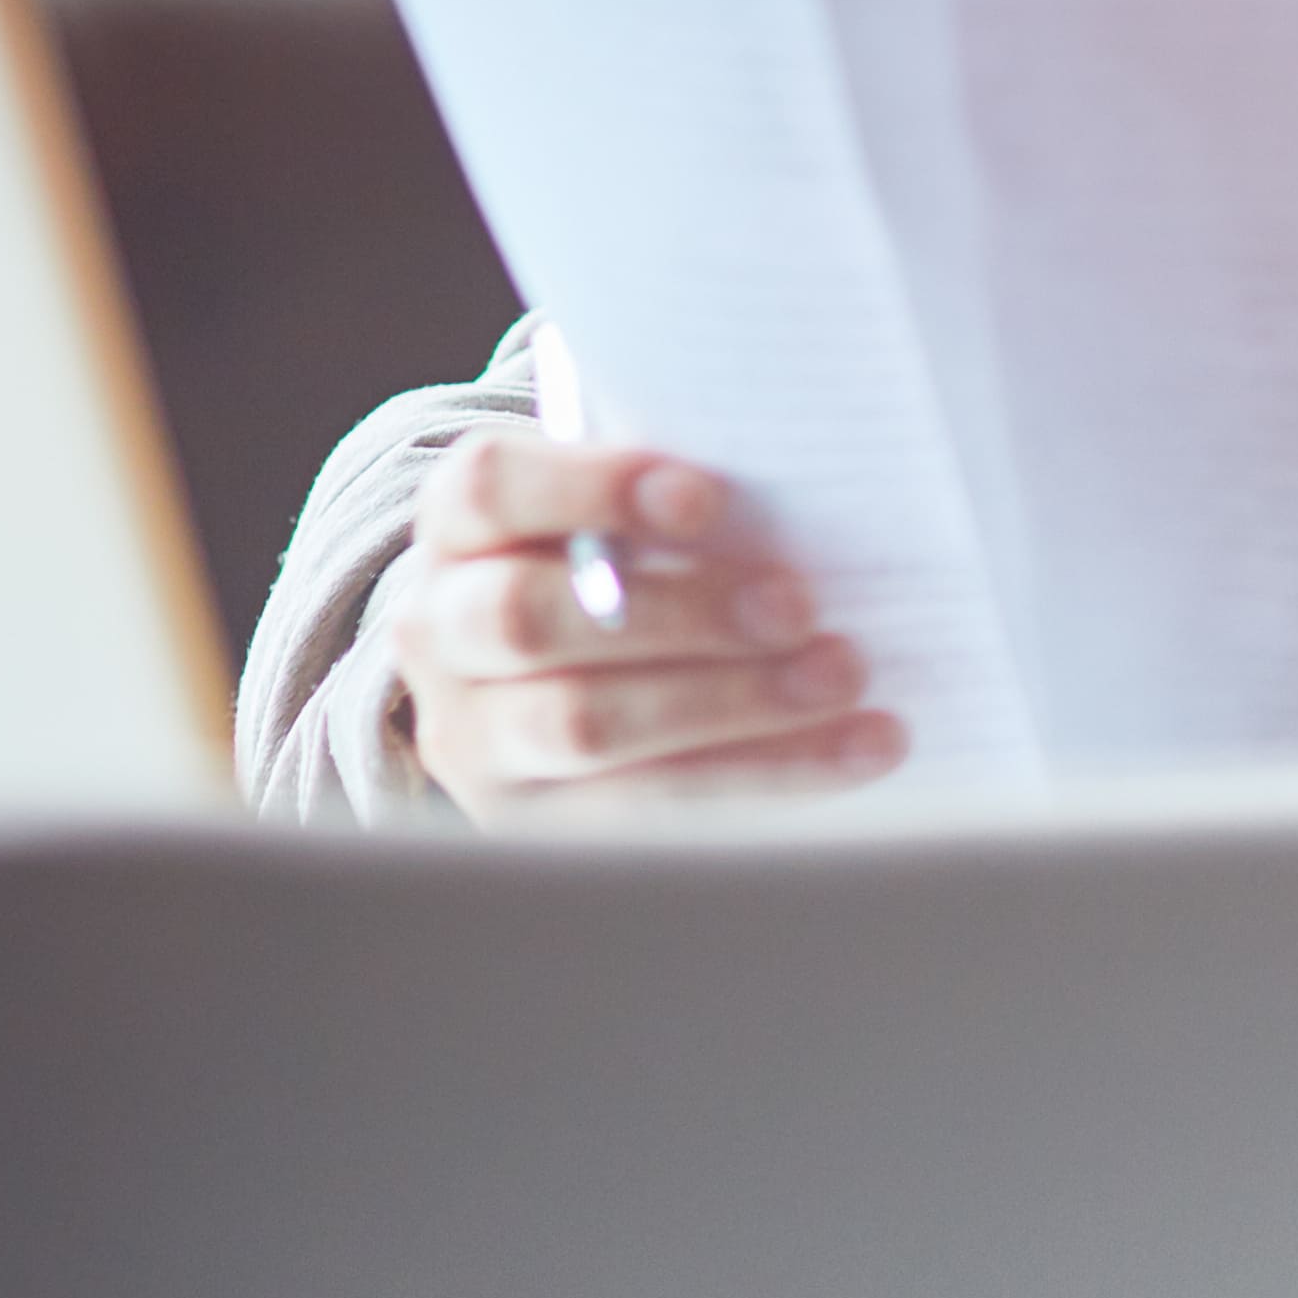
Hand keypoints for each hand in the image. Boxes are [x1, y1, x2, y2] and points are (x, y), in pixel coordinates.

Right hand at [393, 435, 908, 812]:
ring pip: (584, 726)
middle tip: (799, 604)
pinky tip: (858, 745)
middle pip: (529, 620)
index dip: (593, 487)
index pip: (488, 490)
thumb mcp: (613, 514)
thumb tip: (798, 474)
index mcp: (455, 529)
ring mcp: (475, 740)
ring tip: (842, 675)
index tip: (710, 495)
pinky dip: (766, 773)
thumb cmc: (613, 563)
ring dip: (730, 701)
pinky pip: (646, 810)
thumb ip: (665, 493)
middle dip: (679, 611)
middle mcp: (438, 633)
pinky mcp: (533, 824)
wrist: (532, 687)